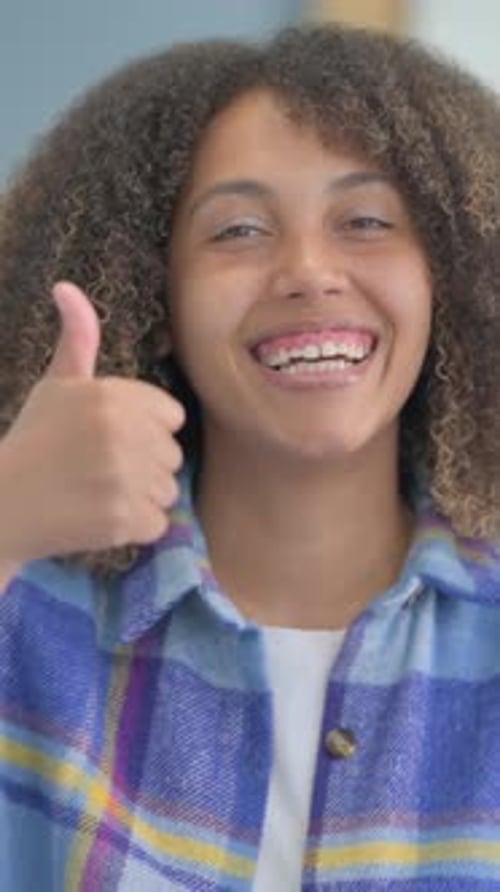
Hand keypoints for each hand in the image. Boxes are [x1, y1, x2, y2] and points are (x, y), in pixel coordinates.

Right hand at [0, 281, 184, 564]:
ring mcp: (123, 479)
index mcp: (110, 396)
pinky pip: (158, 523)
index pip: (171, 417)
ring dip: (140, 498)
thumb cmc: (35, 441)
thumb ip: (77, 340)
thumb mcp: (56, 385)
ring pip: (168, 491)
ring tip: (97, 494)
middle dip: (142, 466)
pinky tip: (99, 519)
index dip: (144, 431)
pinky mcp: (122, 520)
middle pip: (172, 456)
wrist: (2, 505)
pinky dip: (134, 528)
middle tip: (96, 470)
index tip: (107, 439)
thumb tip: (66, 286)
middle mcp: (121, 433)